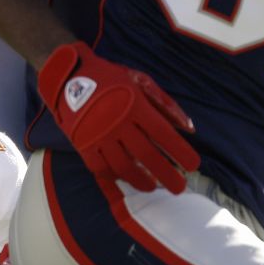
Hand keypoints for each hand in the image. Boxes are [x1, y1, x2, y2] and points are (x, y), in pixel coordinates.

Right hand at [38, 41, 198, 193]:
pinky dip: (115, 177)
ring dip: (141, 180)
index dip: (180, 151)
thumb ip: (166, 104)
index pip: (162, 133)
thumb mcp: (141, 81)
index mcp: (134, 104)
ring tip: (153, 187)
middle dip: (166, 174)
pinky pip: (101, 168)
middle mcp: (117, 121)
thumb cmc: (111, 79)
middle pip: (146, 154)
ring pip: (123, 166)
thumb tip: (190, 129)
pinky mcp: (82, 144)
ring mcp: (98, 135)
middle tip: (179, 188)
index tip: (194, 165)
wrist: (69, 76)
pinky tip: (126, 179)